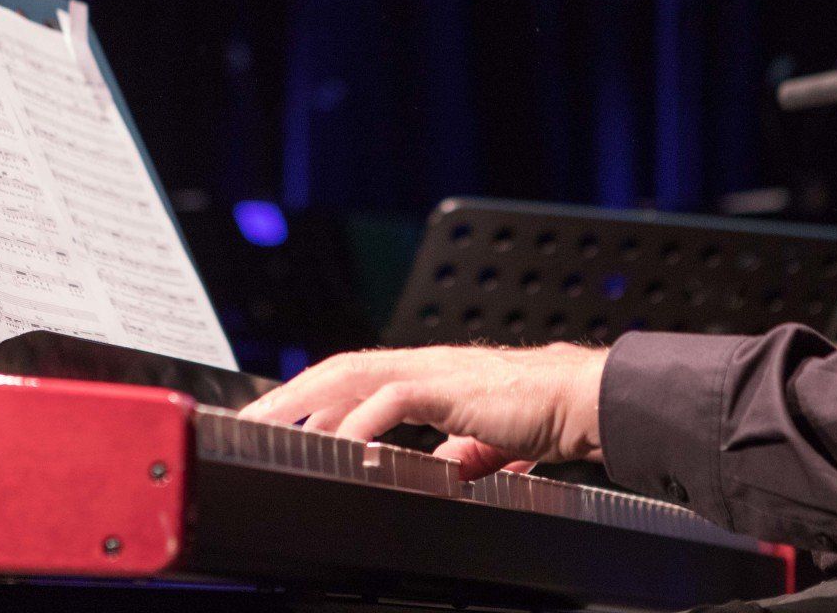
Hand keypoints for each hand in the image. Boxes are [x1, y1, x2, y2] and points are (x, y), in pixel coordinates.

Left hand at [239, 342, 608, 479]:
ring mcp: (434, 371)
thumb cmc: (546, 413)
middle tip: (250, 420)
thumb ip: (461, 451)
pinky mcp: (449, 386)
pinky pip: (391, 399)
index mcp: (428, 376)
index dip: (314, 397)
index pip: (355, 378)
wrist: (586, 399)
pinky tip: (339, 443)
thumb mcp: (490, 441)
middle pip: (339, 371)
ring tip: (271, 424)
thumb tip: (442, 469)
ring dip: (306, 401)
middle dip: (291, 396)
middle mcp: (423, 365)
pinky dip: (360, 421)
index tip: (281, 420)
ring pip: (352, 375)